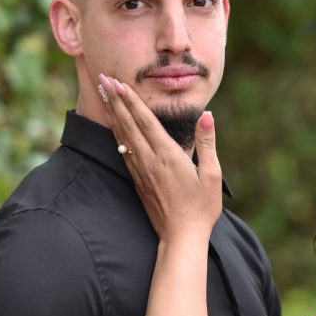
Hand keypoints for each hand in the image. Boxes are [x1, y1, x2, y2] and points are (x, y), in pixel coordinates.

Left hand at [99, 73, 222, 240]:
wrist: (181, 237)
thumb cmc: (201, 208)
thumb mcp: (212, 175)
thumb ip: (207, 143)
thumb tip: (207, 115)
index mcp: (168, 156)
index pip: (146, 121)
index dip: (132, 100)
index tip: (120, 83)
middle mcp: (150, 161)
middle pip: (129, 124)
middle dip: (116, 100)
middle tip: (104, 79)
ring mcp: (141, 172)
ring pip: (123, 137)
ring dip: (113, 114)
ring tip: (104, 96)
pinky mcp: (138, 181)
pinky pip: (124, 152)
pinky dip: (116, 135)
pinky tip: (113, 126)